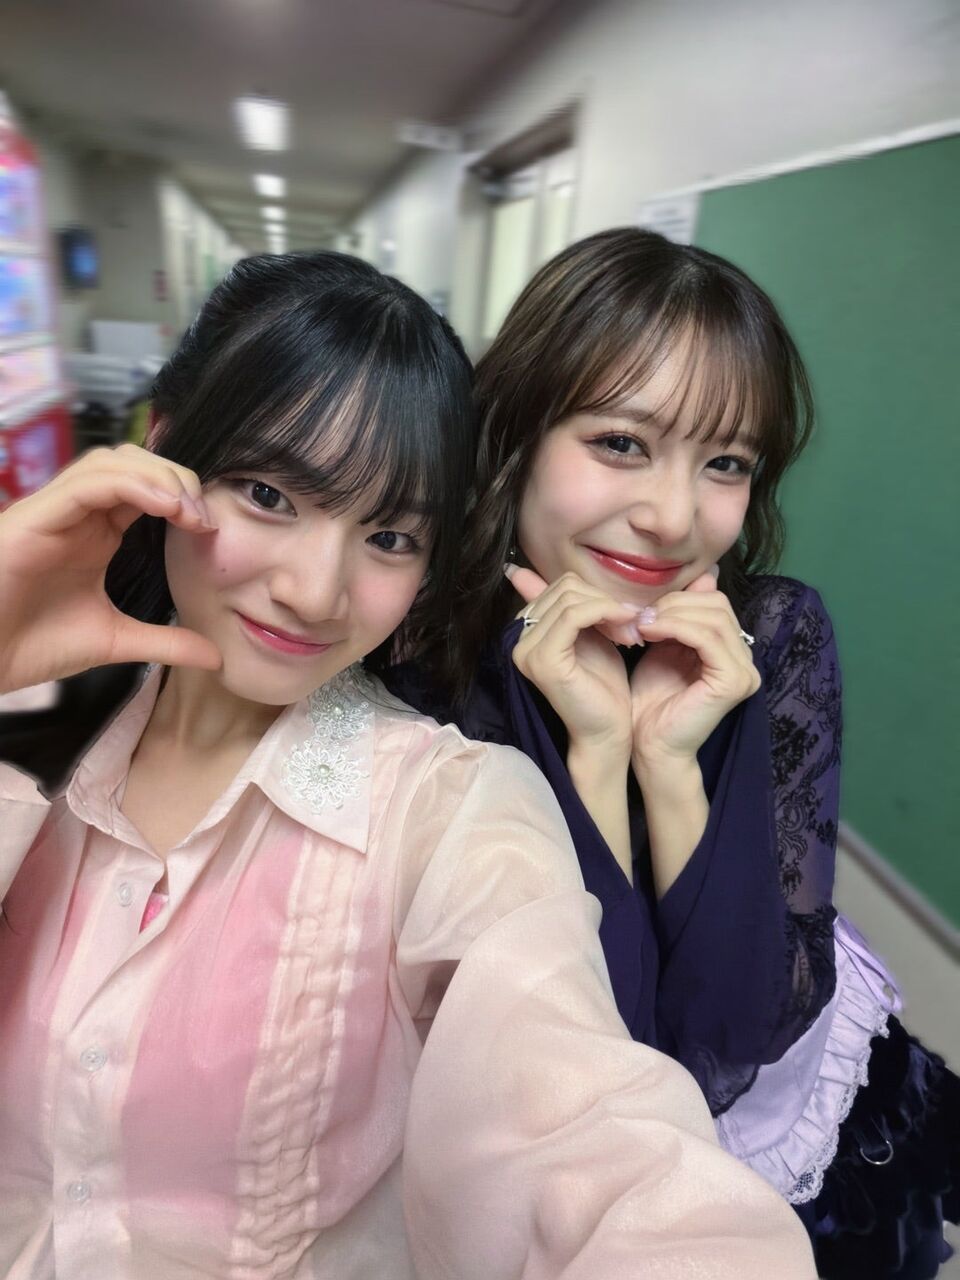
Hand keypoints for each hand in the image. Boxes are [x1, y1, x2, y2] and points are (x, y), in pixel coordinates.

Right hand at [0, 444, 222, 693]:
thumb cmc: (31, 645)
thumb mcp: (114, 641)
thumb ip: (164, 643)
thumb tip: (216, 657)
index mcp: (95, 532)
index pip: (145, 488)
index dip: (183, 495)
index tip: (210, 529)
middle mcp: (76, 514)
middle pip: (132, 463)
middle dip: (176, 477)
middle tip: (203, 518)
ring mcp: (54, 511)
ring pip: (110, 463)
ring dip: (158, 478)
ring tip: (188, 511)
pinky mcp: (34, 516)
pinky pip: (86, 484)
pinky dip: (131, 485)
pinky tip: (163, 506)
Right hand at [505, 565, 642, 763]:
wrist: (607, 732)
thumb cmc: (603, 688)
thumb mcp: (590, 636)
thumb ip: (578, 608)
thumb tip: (570, 578)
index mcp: (526, 631)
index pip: (560, 587)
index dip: (598, 596)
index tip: (624, 617)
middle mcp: (518, 639)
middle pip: (565, 588)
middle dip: (605, 601)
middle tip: (631, 625)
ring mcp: (527, 650)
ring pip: (571, 598)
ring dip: (609, 609)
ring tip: (629, 632)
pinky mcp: (544, 660)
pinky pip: (573, 616)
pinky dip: (605, 613)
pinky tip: (624, 630)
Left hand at [630, 572, 760, 773]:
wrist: (648, 744)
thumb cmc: (652, 698)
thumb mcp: (666, 645)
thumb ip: (682, 615)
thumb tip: (705, 574)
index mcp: (732, 651)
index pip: (715, 603)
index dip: (679, 598)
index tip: (645, 608)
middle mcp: (746, 660)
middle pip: (718, 606)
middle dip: (675, 604)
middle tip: (641, 615)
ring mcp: (745, 672)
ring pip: (713, 618)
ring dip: (672, 614)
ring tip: (642, 623)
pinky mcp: (734, 682)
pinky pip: (707, 637)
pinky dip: (676, 627)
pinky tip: (650, 631)